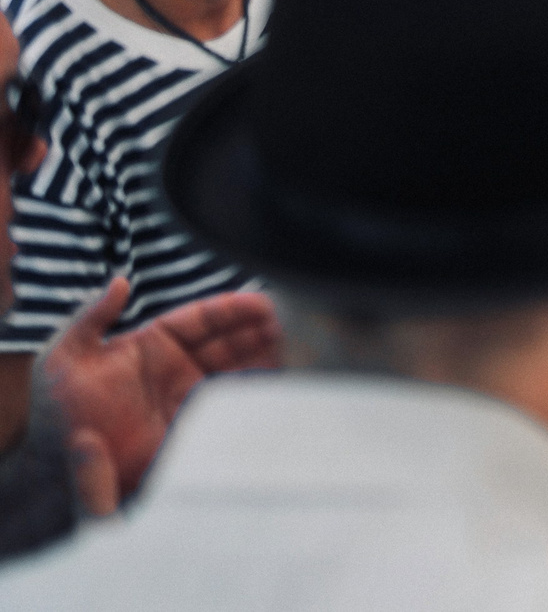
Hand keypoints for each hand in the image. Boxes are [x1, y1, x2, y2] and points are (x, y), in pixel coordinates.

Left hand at [45, 278, 280, 506]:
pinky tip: (276, 387)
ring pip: (237, 371)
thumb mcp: (64, 356)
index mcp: (153, 344)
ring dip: (265, 358)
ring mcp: (189, 398)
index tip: (263, 303)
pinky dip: (255, 396)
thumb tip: (120, 281)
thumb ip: (91, 316)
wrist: (60, 466)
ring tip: (291, 350)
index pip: (201, 319)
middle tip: (287, 325)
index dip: (233, 309)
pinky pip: (232, 409)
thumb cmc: (57, 410)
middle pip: (229, 342)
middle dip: (259, 331)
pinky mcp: (195, 430)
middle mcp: (177, 368)